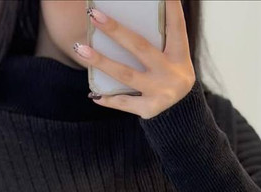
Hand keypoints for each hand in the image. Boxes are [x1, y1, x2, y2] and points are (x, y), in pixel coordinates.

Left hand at [76, 0, 195, 118]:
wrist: (179, 112)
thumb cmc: (169, 75)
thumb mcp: (172, 57)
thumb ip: (158, 40)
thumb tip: (126, 22)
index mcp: (179, 55)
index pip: (176, 26)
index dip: (172, 8)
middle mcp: (171, 72)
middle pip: (139, 47)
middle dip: (115, 31)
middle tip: (94, 15)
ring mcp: (160, 91)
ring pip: (125, 74)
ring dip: (101, 61)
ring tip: (81, 49)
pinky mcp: (150, 109)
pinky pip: (124, 101)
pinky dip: (108, 99)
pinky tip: (93, 93)